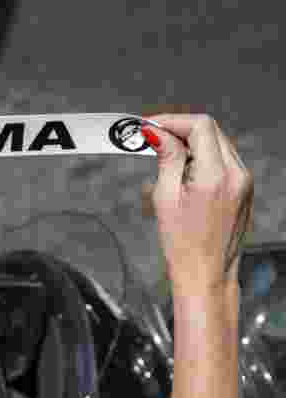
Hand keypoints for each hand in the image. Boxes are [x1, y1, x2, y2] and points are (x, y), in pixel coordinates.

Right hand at [140, 112, 253, 293]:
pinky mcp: (245, 188)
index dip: (173, 121)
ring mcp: (244, 180)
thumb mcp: (166, 199)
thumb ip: (167, 159)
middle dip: (181, 132)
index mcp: (216, 176)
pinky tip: (186, 178)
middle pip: (210, 131)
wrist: (207, 275)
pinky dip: (204, 160)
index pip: (200, 126)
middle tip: (155, 142)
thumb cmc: (183, 246)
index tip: (152, 127)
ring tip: (168, 165)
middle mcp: (237, 173)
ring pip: (218, 144)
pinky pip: (225, 161)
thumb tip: (160, 133)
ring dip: (192, 146)